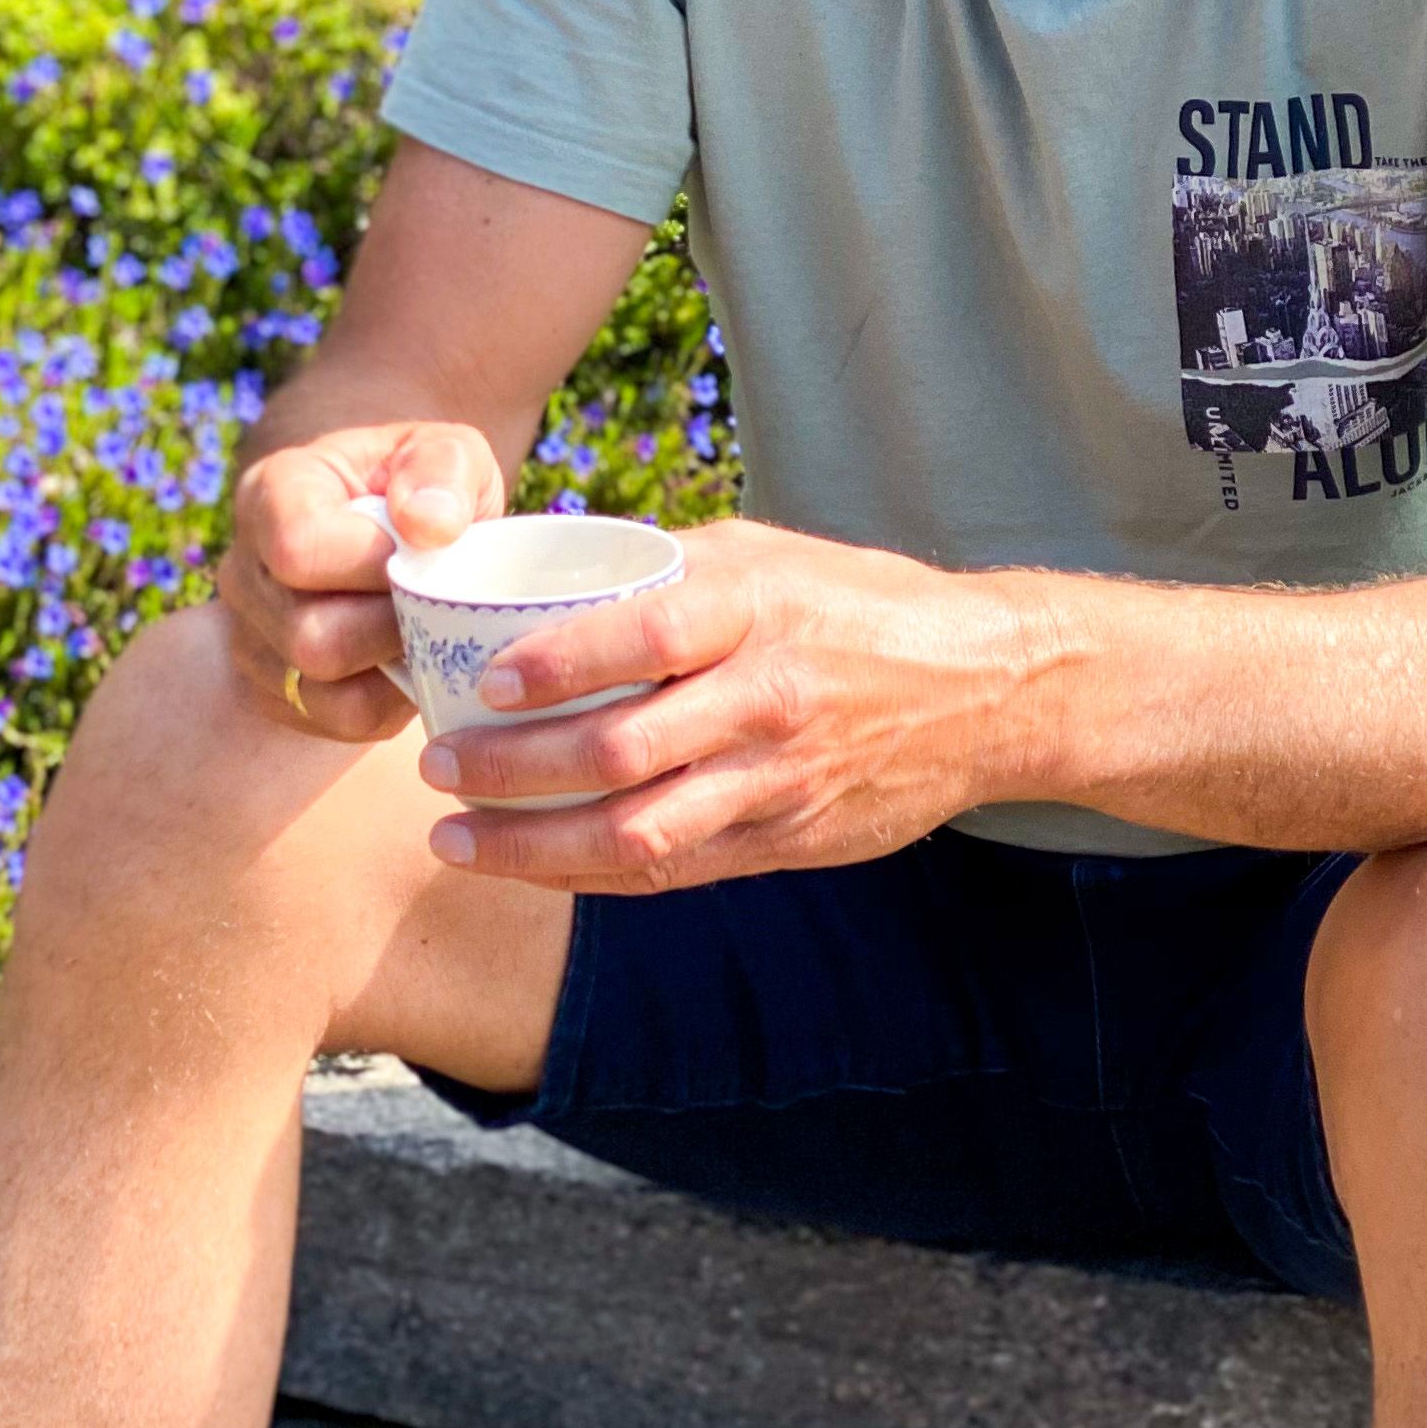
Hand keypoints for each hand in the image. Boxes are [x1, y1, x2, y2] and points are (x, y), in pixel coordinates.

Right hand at [220, 421, 504, 742]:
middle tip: (433, 601)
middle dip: (390, 626)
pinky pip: (339, 721)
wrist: (404, 541)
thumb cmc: (424, 490)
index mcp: (272, 493)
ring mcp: (250, 637)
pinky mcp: (275, 692)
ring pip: (321, 688)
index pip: (296, 548)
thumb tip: (429, 526)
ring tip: (421, 628)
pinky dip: (391, 701)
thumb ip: (444, 470)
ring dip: (392, 667)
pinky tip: (407, 661)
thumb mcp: (449, 454)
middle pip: (308, 635)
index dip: (371, 563)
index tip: (421, 550)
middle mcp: (243, 570)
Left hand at [418, 519, 1024, 892]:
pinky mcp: (788, 840)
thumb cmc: (858, 602)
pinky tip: (535, 866)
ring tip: (458, 839)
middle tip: (437, 767)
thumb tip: (544, 570)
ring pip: (639, 832)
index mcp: (758, 609)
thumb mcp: (769, 554)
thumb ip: (667, 569)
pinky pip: (675, 870)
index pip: (645, 638)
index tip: (483, 682)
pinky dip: (595, 874)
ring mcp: (778, 780)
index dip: (557, 666)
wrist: (990, 688)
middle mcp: (768, 698)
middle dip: (512, 769)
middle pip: (622, 749)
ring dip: (534, 845)